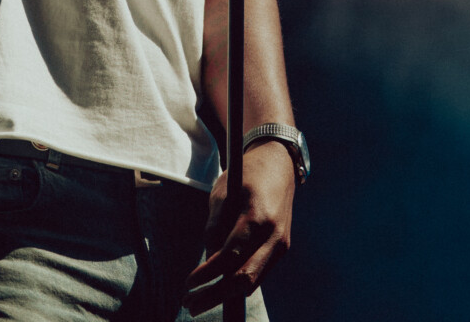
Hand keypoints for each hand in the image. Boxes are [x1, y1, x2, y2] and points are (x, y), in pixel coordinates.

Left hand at [184, 140, 294, 314]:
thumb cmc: (245, 174)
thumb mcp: (222, 192)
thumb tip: (207, 261)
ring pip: (253, 281)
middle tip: (190, 306)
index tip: (188, 284)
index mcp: (256, 216)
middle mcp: (273, 235)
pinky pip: (258, 272)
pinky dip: (239, 283)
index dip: (207, 274)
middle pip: (244, 279)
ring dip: (226, 295)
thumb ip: (214, 226)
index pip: (229, 257)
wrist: (279, 164)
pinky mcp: (282, 248)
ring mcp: (281, 244)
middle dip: (215, 296)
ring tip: (199, 302)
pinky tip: (220, 289)